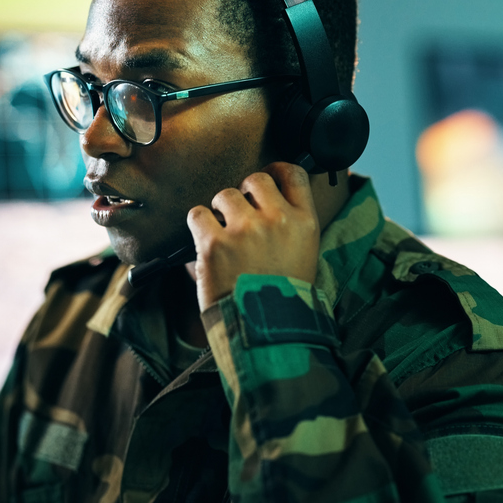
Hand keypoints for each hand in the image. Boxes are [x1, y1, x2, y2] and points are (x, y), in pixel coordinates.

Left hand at [186, 162, 320, 310]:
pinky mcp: (215, 244)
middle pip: (256, 179)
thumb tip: (267, 205)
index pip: (294, 175)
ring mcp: (245, 230)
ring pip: (224, 195)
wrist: (267, 332)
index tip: (268, 176)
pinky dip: (198, 226)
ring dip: (220, 210)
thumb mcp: (304, 258)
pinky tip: (205, 242)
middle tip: (238, 213)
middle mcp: (278, 220)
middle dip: (244, 192)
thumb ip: (290, 229)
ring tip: (222, 233)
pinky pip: (198, 215)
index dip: (277, 171)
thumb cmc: (284, 300)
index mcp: (305, 223)